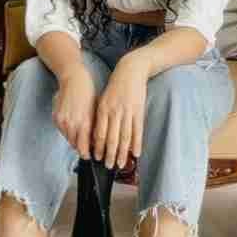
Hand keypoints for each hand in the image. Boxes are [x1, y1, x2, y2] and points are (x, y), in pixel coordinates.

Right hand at [52, 70, 96, 156]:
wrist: (74, 79)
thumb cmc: (89, 93)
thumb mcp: (96, 111)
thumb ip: (95, 128)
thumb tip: (96, 141)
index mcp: (84, 123)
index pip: (84, 147)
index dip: (87, 154)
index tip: (90, 156)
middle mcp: (72, 124)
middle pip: (75, 145)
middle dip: (81, 149)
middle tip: (87, 150)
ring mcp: (62, 121)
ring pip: (68, 139)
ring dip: (75, 141)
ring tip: (81, 139)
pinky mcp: (56, 118)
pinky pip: (62, 131)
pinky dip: (68, 132)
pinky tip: (74, 129)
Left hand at [93, 52, 151, 169]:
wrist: (130, 70)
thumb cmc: (116, 86)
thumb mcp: (104, 99)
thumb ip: (101, 116)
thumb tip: (98, 135)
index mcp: (103, 109)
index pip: (99, 133)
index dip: (98, 147)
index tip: (97, 158)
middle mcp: (114, 112)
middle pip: (112, 138)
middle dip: (109, 154)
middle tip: (108, 166)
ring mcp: (128, 112)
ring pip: (124, 137)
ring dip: (122, 153)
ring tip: (121, 164)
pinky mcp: (139, 111)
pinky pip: (138, 131)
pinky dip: (137, 143)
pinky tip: (136, 153)